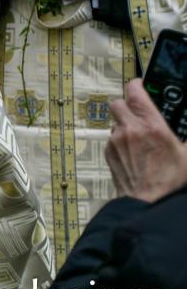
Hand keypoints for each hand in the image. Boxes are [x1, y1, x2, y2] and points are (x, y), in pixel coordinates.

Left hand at [106, 79, 186, 202]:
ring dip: (125, 124)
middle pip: (118, 102)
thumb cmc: (168, 182)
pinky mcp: (108, 152)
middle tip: (140, 113)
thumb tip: (185, 129)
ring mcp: (116, 140)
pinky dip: (120, 140)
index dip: (137, 85)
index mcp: (152, 126)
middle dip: (128, 105)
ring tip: (140, 137)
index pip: (136, 92)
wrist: (147, 202)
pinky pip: (111, 138)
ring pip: (115, 121)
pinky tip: (134, 152)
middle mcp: (130, 129)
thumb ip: (186, 138)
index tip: (141, 85)